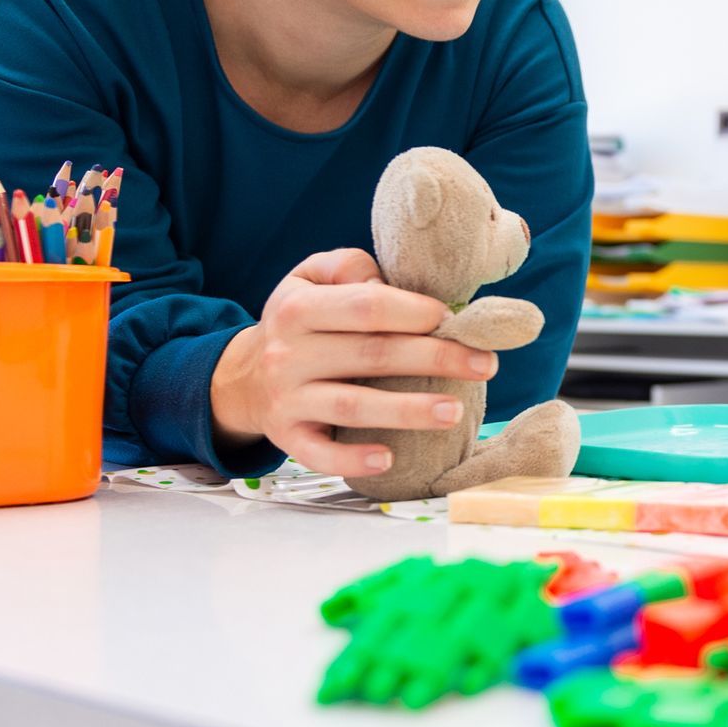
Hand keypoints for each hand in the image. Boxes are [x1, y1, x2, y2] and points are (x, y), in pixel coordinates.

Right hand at [209, 248, 498, 476]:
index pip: (367, 306)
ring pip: (352, 406)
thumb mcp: (310, 278)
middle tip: (484, 364)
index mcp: (298, 308)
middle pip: (371, 355)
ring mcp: (287, 399)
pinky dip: (353, 458)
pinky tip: (390, 457)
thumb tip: (390, 286)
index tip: (455, 319)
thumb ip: (350, 268)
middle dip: (434, 358)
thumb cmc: (299, 321)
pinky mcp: (288, 438)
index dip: (416, 312)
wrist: (243, 377)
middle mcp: (288, 354)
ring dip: (407, 410)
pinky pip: (320, 454)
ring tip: (455, 412)